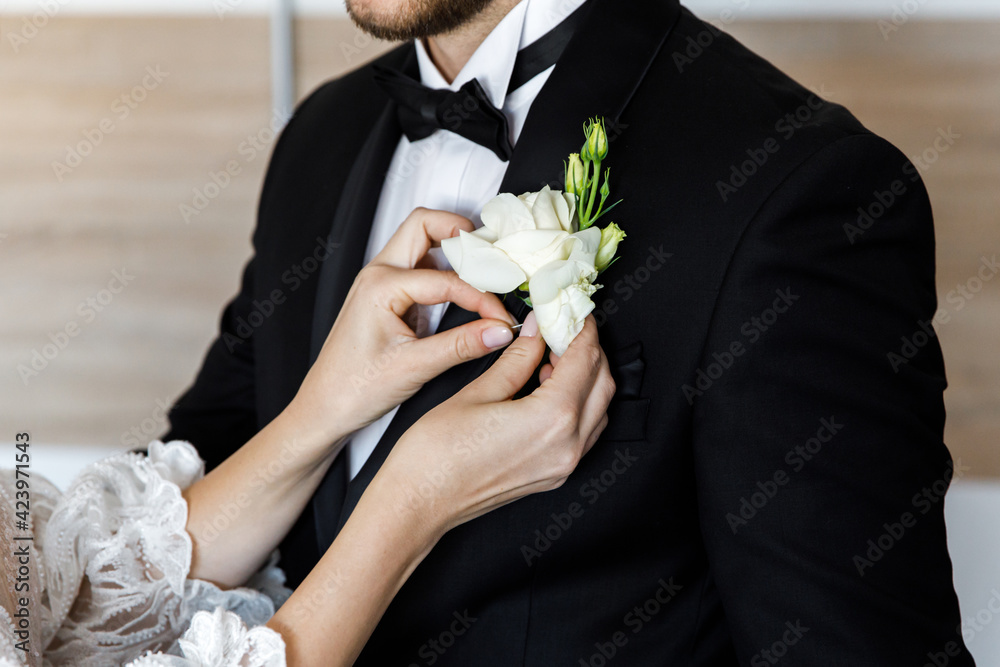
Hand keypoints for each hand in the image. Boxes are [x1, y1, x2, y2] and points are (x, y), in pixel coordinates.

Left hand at [291, 208, 517, 445]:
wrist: (325, 408)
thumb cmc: (353, 388)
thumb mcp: (415, 367)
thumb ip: (462, 345)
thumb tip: (498, 330)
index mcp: (380, 286)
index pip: (447, 279)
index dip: (481, 297)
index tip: (500, 318)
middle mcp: (377, 275)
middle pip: (424, 224)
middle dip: (460, 231)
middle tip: (491, 254)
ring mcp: (380, 282)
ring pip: (420, 240)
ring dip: (452, 246)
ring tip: (482, 268)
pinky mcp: (386, 295)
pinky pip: (419, 266)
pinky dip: (444, 269)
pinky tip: (463, 288)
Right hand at [374, 312, 615, 536]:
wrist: (418, 503)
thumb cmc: (437, 454)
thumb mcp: (478, 392)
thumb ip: (517, 359)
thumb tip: (536, 332)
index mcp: (552, 419)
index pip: (585, 360)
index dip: (580, 329)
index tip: (570, 310)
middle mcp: (567, 446)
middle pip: (602, 384)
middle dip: (588, 350)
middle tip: (563, 327)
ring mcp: (563, 465)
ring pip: (598, 409)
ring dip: (586, 378)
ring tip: (553, 355)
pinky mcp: (553, 475)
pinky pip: (584, 432)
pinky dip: (578, 404)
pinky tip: (548, 388)